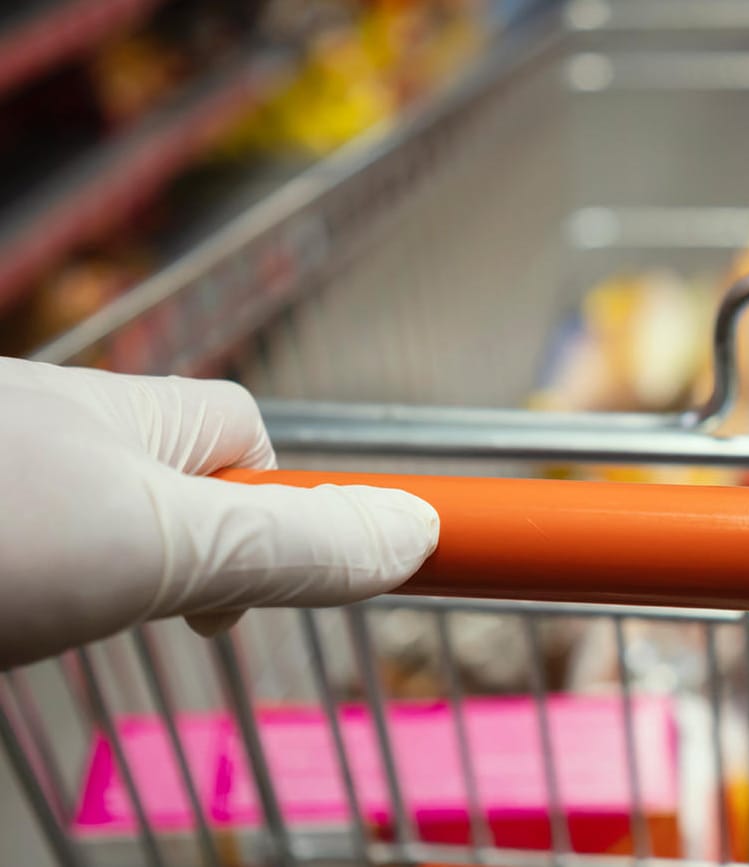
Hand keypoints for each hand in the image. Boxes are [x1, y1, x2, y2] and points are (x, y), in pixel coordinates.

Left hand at [0, 358, 438, 668]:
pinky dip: (28, 591)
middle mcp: (54, 427)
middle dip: (181, 554)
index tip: (263, 587)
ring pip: (86, 521)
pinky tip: (10, 619)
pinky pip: (25, 549)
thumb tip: (418, 532)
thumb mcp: (163, 547)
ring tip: (55, 620)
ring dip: (93, 578)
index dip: (276, 503)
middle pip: (166, 482)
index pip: (241, 430)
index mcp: (124, 408)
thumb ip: (293, 546)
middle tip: (152, 613)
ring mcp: (3, 471)